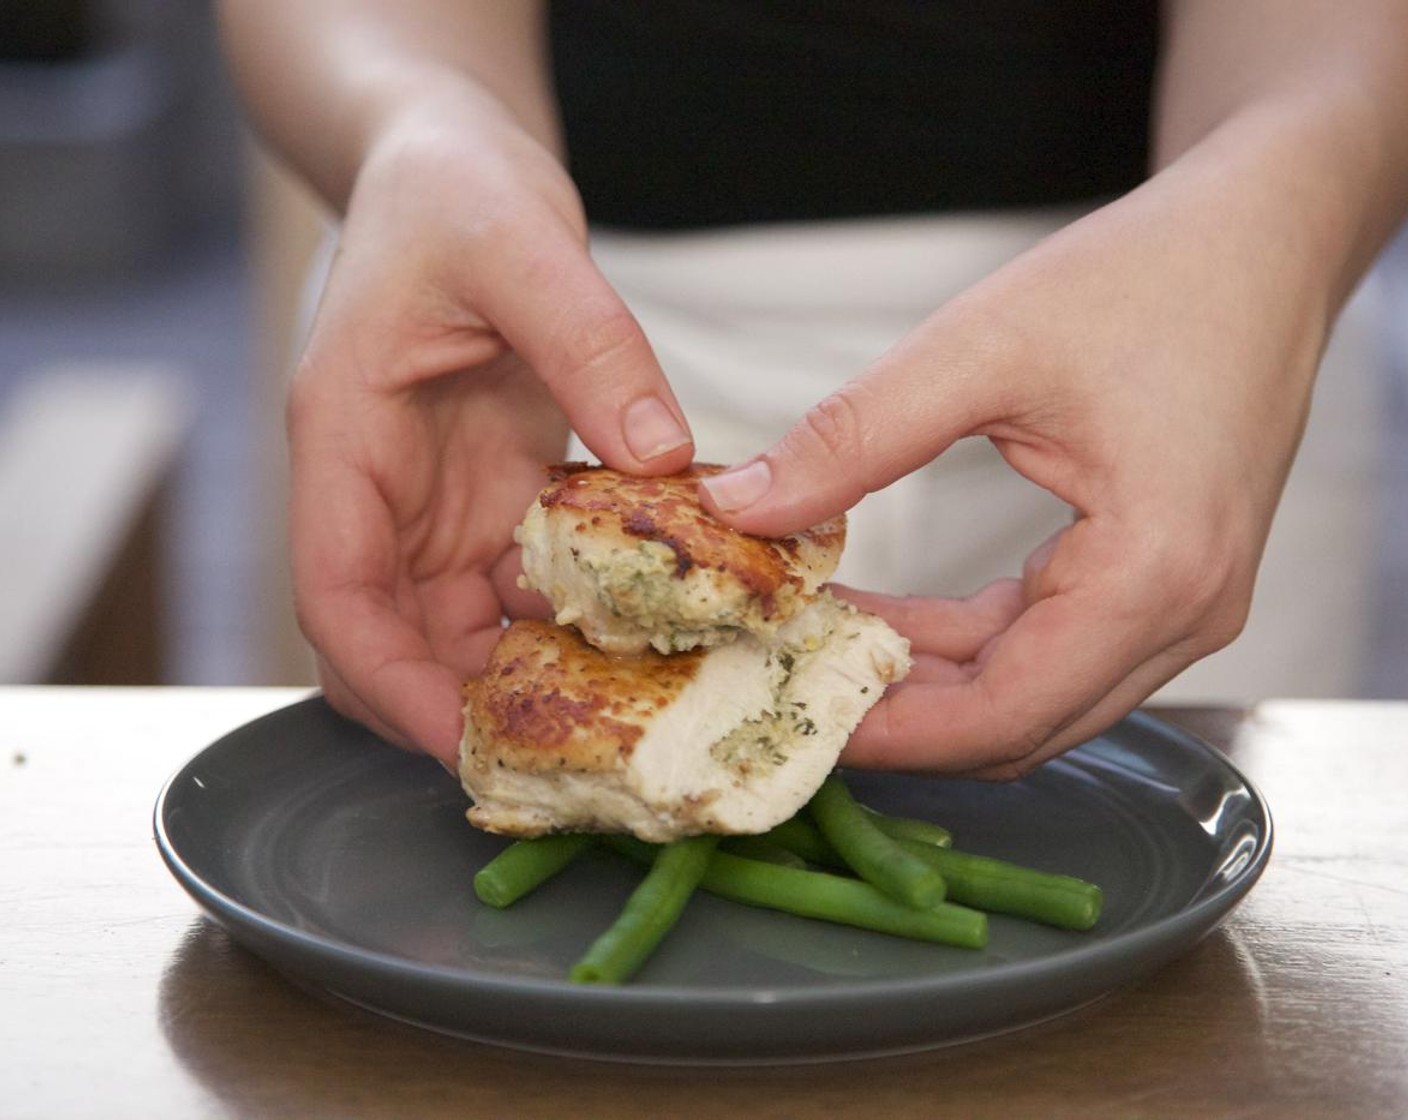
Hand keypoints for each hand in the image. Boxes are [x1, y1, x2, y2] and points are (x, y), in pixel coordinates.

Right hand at [289, 93, 692, 763]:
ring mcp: (438, 503)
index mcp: (347, 439)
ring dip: (526, 671)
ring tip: (623, 700)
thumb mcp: (522, 244)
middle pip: (393, 641)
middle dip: (463, 704)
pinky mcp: (492, 497)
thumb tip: (662, 457)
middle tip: (570, 746)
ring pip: (459, 629)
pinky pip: (520, 586)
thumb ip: (590, 344)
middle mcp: (382, 491)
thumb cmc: (451, 192)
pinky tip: (644, 626)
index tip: (459, 739)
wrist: (454, 171)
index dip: (387, 683)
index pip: (337, 596)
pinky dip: (570, 616)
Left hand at [700, 139, 1329, 776]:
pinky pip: (1048, 647)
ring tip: (822, 649)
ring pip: (1032, 695)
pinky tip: (889, 616)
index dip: (893, 734)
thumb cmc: (1152, 277)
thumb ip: (855, 438)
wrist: (1260, 239)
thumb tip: (745, 503)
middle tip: (791, 687)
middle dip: (901, 719)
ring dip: (928, 683)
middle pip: (1020, 723)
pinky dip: (966, 645)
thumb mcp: (981, 349)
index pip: (1005, 713)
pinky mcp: (1160, 583)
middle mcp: (1184, 613)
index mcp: (1156, 571)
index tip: (796, 718)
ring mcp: (1181, 606)